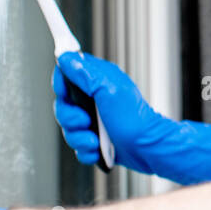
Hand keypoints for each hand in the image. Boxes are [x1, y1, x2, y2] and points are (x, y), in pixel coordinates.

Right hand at [53, 52, 210, 183]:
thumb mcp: (109, 90)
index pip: (68, 73)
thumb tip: (66, 58)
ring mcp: (95, 120)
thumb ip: (85, 74)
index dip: (61, 84)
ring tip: (95, 141)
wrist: (148, 149)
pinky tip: (97, 151)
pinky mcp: (96, 139)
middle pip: (63, 104)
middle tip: (85, 121)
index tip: (66, 93)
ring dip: (79, 138)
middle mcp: (95, 99)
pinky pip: (78, 146)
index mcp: (99, 81)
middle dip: (69, 118)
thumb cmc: (134, 119)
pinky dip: (86, 151)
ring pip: (69, 128)